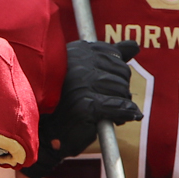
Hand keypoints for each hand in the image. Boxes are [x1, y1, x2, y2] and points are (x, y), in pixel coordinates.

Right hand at [28, 39, 140, 174]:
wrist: (44, 132)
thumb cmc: (63, 101)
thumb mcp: (84, 72)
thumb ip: (108, 57)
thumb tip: (134, 45)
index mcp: (76, 52)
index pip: (113, 54)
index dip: (114, 72)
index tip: (102, 84)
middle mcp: (78, 64)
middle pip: (121, 72)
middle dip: (119, 89)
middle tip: (106, 101)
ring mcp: (81, 84)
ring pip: (121, 90)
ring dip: (120, 104)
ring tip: (106, 112)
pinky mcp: (86, 105)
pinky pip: (119, 107)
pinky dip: (125, 113)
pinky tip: (120, 118)